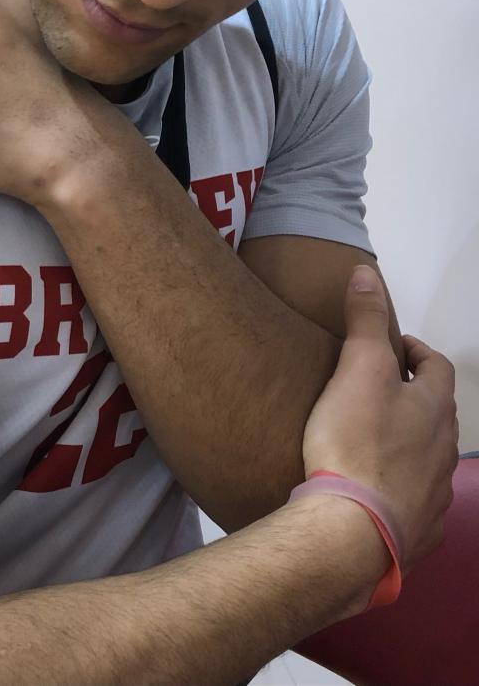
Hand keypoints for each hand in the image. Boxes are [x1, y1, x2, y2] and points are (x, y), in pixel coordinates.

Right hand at [302, 265, 458, 571]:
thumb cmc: (356, 441)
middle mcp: (444, 448)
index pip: (435, 366)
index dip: (415, 352)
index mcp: (435, 407)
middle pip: (437, 413)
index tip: (392, 348)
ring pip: (429, 457)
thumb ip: (364, 322)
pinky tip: (376, 491)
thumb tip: (367, 272)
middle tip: (377, 390)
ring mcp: (436, 492)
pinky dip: (401, 487)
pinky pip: (417, 499)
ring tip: (373, 440)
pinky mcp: (419, 528)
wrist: (355, 527)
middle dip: (413, 397)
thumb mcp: (357, 370)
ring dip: (409, 443)